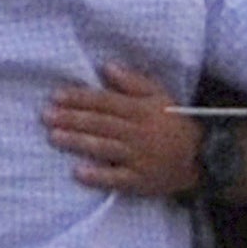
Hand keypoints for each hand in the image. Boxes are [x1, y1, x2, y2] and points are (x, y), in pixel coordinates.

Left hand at [43, 61, 198, 196]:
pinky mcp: (140, 181)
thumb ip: (133, 82)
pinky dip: (99, 176)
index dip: (80, 98)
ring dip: (79, 142)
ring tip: (54, 137)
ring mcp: (139, 158)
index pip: (105, 102)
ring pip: (105, 147)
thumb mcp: (159, 96)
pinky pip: (118, 178)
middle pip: (100, 123)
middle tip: (46, 116)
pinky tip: (79, 172)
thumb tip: (107, 67)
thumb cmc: (173, 123)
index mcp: (140, 110)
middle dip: (72, 119)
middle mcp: (137, 132)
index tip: (56, 96)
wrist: (200, 157)